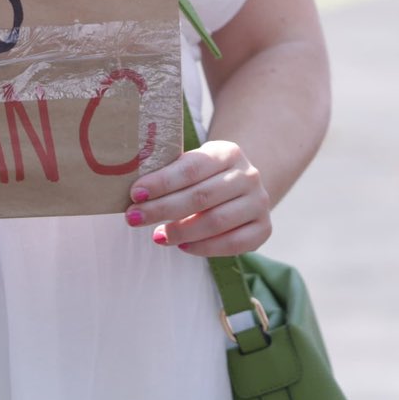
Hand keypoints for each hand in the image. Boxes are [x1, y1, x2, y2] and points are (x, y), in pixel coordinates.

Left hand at [125, 138, 272, 257]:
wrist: (242, 188)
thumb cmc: (205, 176)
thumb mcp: (193, 164)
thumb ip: (171, 173)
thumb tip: (136, 192)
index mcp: (228, 152)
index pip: (192, 168)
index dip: (162, 182)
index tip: (135, 193)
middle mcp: (248, 175)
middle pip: (201, 196)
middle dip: (163, 209)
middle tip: (135, 218)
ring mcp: (259, 203)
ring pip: (216, 221)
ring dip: (181, 231)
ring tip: (157, 236)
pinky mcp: (263, 229)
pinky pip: (233, 244)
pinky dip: (204, 248)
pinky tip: (183, 246)